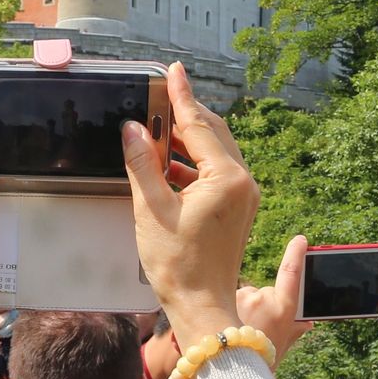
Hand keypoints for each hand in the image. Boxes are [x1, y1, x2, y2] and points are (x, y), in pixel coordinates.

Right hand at [121, 64, 258, 343]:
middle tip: (158, 96)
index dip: (181, 96)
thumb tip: (132, 128)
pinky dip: (192, 163)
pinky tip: (166, 164)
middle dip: (184, 115)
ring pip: (215, 152)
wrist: (202, 307)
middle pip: (212, 133)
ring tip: (153, 130)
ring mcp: (245, 196)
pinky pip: (217, 172)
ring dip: (185, 140)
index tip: (173, 71)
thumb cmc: (178, 265)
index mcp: (228, 178)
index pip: (199, 125)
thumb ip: (141, 163)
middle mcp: (244, 182)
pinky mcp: (238, 209)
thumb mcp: (151, 209)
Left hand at [235, 234, 311, 360]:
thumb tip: (308, 322)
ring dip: (242, 310)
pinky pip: (228, 301)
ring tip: (239, 331)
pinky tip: (225, 326)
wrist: (230, 372)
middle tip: (257, 329)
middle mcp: (263, 299)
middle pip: (264, 293)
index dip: (296, 254)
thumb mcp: (283, 346)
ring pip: (244, 298)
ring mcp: (241, 297)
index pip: (291, 274)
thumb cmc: (260, 360)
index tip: (300, 240)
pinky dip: (227, 310)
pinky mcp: (222, 300)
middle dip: (261, 306)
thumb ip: (295, 330)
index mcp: (283, 309)